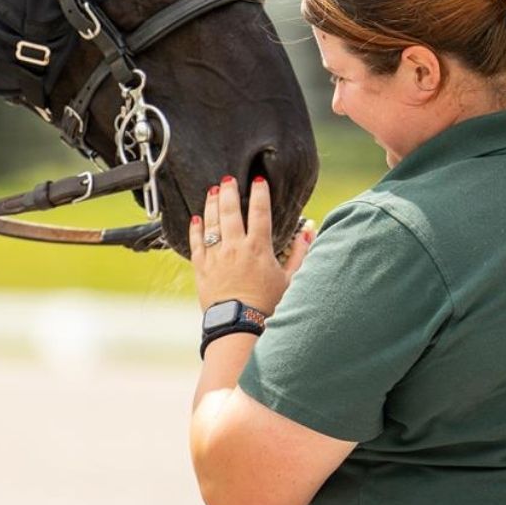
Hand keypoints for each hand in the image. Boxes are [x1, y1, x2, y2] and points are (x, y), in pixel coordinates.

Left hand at [189, 176, 312, 313]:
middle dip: (229, 192)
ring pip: (212, 223)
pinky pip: (196, 243)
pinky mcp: (201, 268)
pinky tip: (196, 218)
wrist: (239, 325)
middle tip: (228, 179)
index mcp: (258, 248)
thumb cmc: (267, 305)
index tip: (258, 179)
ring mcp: (216, 257)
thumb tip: (309, 231)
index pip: (260, 212)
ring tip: (213, 191)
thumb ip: (299, 253)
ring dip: (212, 205)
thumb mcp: (289, 279)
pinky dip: (196, 229)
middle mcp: (235, 248)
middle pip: (231, 212)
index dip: (260, 193)